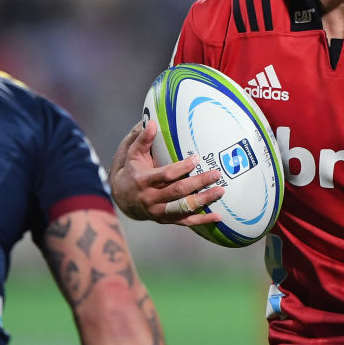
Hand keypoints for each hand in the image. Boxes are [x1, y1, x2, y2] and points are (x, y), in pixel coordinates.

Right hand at [109, 120, 223, 226]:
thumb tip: (152, 122)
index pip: (165, 175)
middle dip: (199, 183)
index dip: (182, 168)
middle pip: (178, 191)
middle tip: (216, 174)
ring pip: (184, 207)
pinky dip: (202, 220)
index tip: (196, 159)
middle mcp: (151, 198)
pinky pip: (185, 221)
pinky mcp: (165, 219)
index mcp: (144, 180)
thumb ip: (143, 139)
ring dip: (204, 200)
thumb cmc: (132, 171)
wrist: (122, 199)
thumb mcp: (133, 154)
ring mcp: (158, 211)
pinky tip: (217, 216)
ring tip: (220, 191)